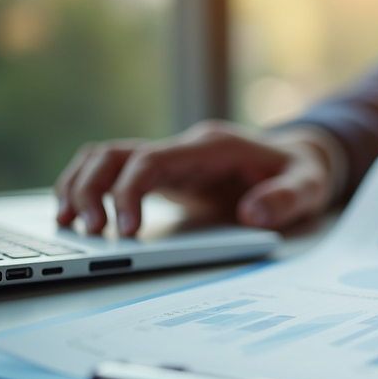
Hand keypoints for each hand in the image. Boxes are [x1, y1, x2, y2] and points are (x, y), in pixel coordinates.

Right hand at [55, 120, 339, 234]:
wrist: (299, 161)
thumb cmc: (301, 173)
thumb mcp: (308, 186)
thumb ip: (286, 199)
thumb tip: (253, 215)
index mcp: (213, 147)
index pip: (153, 159)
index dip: (130, 192)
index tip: (125, 230)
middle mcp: (185, 149)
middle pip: (116, 154)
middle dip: (91, 189)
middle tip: (87, 231)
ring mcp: (173, 160)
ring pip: (107, 158)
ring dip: (81, 186)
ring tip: (69, 225)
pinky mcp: (167, 176)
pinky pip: (117, 174)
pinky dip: (92, 190)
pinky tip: (81, 217)